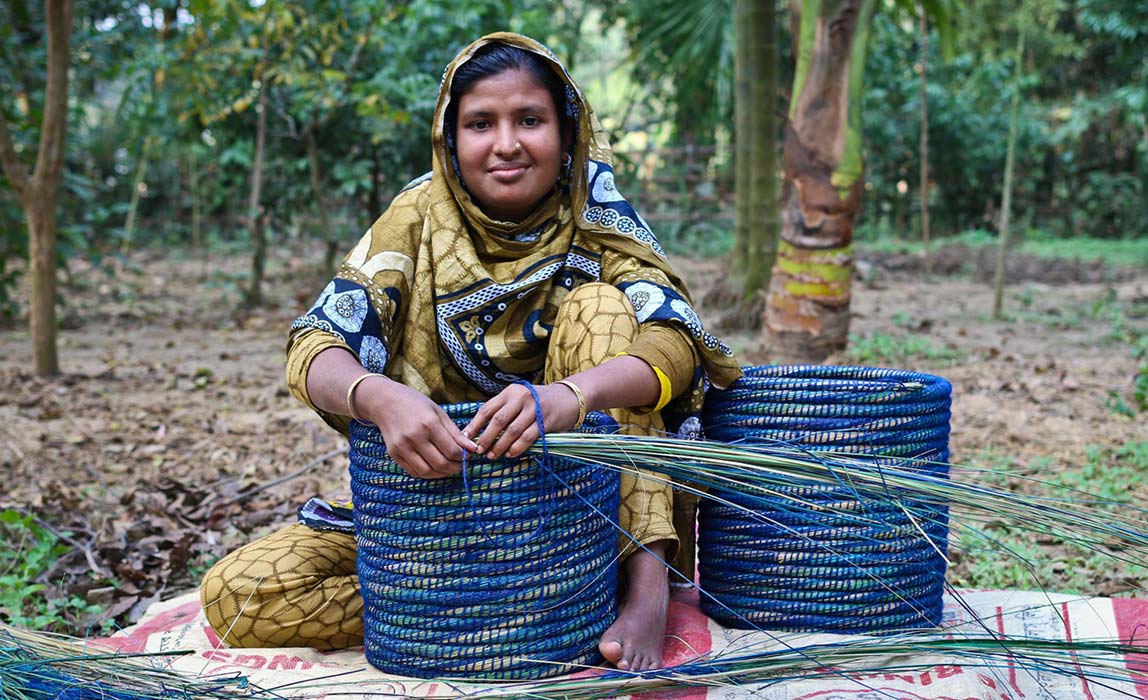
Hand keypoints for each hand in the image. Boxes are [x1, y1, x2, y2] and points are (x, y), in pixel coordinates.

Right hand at [358, 379, 478, 478]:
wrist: (385, 402)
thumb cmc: (415, 404)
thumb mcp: (438, 412)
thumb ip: (455, 432)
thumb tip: (473, 448)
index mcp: (428, 423)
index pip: (451, 450)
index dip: (463, 457)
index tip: (468, 456)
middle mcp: (414, 437)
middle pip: (440, 463)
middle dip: (455, 468)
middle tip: (461, 466)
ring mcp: (402, 447)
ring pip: (427, 471)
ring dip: (442, 474)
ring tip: (449, 468)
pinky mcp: (394, 454)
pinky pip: (414, 472)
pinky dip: (427, 474)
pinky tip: (435, 469)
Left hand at [464, 382, 581, 459]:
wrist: (569, 397)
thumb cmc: (539, 401)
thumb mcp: (519, 399)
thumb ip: (503, 411)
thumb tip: (479, 431)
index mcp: (510, 392)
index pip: (487, 409)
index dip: (475, 425)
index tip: (465, 438)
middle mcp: (521, 398)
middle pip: (498, 421)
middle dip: (486, 438)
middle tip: (479, 451)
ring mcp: (534, 408)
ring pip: (512, 431)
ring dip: (500, 446)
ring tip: (493, 455)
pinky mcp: (547, 420)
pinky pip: (528, 437)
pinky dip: (517, 448)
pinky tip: (510, 454)